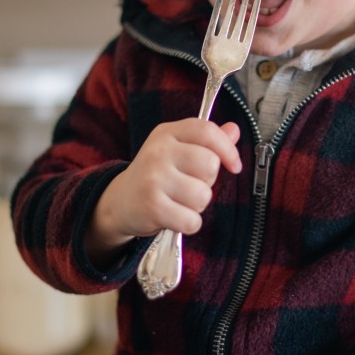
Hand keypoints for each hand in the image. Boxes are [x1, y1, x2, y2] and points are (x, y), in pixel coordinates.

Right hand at [86, 119, 240, 263]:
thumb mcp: (178, 150)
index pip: (207, 131)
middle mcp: (158, 151)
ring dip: (197, 205)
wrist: (120, 202)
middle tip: (189, 185)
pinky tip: (174, 217)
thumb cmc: (156, 175)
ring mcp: (153, 178)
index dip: (228, 149)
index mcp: (167, 133)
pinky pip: (192, 220)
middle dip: (207, 181)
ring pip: (203, 195)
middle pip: (210, 164)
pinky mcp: (152, 206)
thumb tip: (234, 130)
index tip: (234, 165)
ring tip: (180, 201)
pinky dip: (189, 224)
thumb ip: (207, 141)